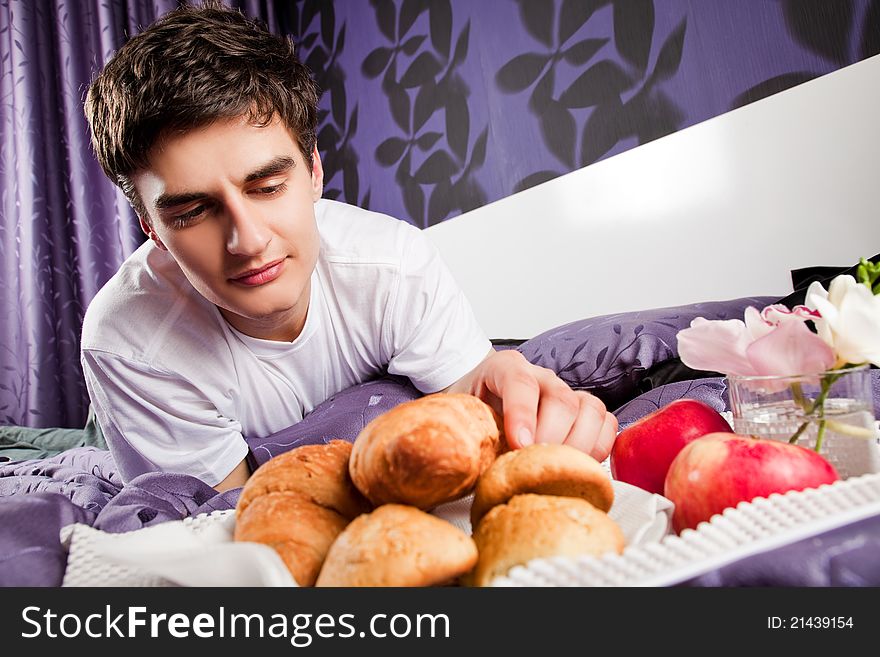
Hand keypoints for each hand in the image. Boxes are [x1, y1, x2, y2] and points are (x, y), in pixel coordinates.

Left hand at [446, 350, 617, 461]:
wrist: (481, 394)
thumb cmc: (473, 409)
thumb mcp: (461, 414)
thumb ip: (468, 430)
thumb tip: (469, 463)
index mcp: (505, 368)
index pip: (519, 382)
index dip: (522, 414)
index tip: (519, 444)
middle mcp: (542, 376)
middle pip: (561, 399)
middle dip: (553, 438)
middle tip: (538, 465)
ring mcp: (567, 391)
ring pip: (591, 409)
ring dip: (579, 445)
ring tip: (558, 468)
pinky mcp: (584, 410)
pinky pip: (606, 422)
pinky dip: (599, 446)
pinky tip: (578, 464)